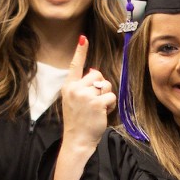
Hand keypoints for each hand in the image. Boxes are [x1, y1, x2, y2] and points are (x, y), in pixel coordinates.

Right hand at [59, 35, 114, 150]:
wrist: (77, 140)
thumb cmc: (78, 121)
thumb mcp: (73, 100)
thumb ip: (81, 86)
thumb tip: (94, 72)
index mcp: (68, 87)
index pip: (75, 65)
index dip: (80, 51)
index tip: (83, 38)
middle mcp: (75, 89)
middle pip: (97, 75)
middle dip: (100, 86)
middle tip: (94, 102)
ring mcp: (85, 95)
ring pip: (105, 85)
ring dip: (106, 96)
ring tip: (98, 108)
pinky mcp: (96, 103)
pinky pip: (111, 96)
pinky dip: (110, 104)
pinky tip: (103, 113)